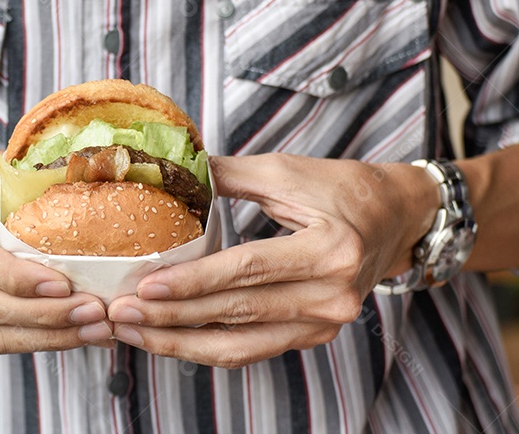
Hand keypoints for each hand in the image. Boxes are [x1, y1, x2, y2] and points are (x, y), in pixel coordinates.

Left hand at [105, 154, 435, 367]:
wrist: (397, 218)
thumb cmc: (343, 188)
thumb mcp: (286, 171)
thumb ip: (226, 175)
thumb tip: (168, 169)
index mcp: (329, 249)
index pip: (247, 270)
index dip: (193, 282)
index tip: (145, 286)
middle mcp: (332, 295)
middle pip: (238, 313)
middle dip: (173, 318)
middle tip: (121, 314)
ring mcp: (325, 323)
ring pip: (241, 345)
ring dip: (181, 343)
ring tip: (134, 333)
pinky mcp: (315, 335)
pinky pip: (253, 349)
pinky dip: (208, 347)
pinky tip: (170, 340)